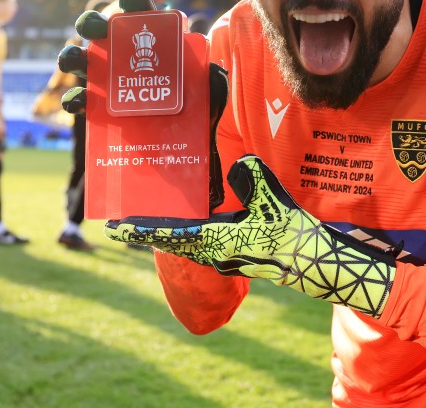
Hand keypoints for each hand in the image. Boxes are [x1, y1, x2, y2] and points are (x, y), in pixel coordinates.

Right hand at [56, 0, 228, 209]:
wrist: (174, 140)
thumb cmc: (190, 103)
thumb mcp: (204, 88)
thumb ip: (207, 78)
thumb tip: (212, 74)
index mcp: (148, 37)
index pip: (138, 9)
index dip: (134, 0)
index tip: (132, 1)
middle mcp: (121, 51)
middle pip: (99, 27)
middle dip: (93, 23)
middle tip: (99, 30)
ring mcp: (104, 76)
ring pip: (79, 57)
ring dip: (72, 55)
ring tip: (74, 61)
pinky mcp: (95, 103)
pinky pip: (77, 98)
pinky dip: (73, 99)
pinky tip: (79, 102)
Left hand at [105, 155, 395, 317]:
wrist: (312, 262)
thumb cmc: (291, 233)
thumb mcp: (271, 197)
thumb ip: (250, 175)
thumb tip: (237, 164)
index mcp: (215, 240)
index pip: (168, 235)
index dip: (139, 230)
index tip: (113, 229)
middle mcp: (213, 254)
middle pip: (169, 241)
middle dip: (144, 232)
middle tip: (118, 226)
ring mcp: (222, 259)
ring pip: (185, 244)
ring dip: (165, 234)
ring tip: (147, 222)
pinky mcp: (234, 257)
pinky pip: (201, 245)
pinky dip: (187, 235)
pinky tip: (188, 224)